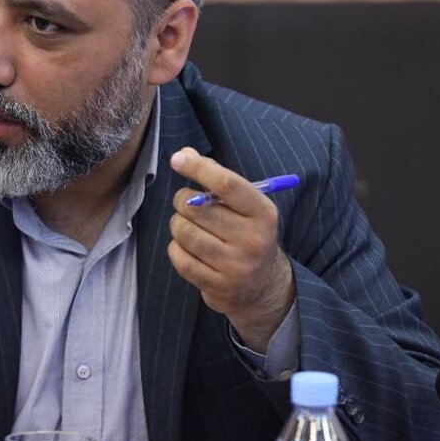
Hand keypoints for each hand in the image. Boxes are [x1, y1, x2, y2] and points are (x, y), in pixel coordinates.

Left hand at [168, 146, 294, 351]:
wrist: (263, 286)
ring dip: (178, 224)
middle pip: (198, 209)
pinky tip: (186, 246)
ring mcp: (234, 266)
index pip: (228, 185)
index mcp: (263, 214)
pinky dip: (176, 247)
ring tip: (187, 226)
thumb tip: (184, 154)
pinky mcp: (217, 286)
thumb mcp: (245, 206)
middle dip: (182, 201)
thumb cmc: (247, 234)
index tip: (177, 159)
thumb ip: (218, 177)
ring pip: (184, 233)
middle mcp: (252, 240)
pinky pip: (180, 258)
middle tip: (185, 203)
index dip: (199, 168)